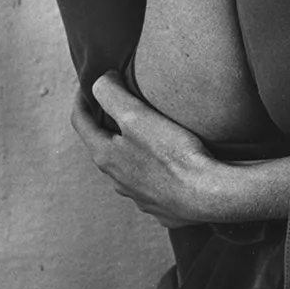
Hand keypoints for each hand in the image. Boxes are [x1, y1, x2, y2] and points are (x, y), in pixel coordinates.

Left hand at [70, 74, 289, 227]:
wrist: (209, 196)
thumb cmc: (173, 154)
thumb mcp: (136, 115)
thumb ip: (111, 94)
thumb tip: (101, 81)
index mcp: (106, 157)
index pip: (80, 122)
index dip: (81, 98)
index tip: (88, 82)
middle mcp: (117, 180)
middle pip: (104, 145)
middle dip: (108, 123)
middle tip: (120, 104)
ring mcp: (140, 197)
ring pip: (127, 168)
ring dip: (131, 149)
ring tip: (148, 132)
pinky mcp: (163, 207)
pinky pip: (153, 185)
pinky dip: (154, 170)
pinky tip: (170, 162)